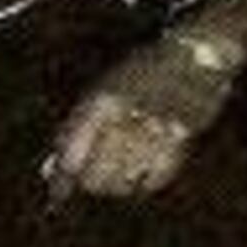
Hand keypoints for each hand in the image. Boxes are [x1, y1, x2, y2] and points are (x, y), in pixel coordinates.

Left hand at [44, 36, 235, 200]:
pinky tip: (139, 176)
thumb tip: (51, 170)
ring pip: (125, 180)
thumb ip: (76, 129)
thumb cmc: (141, 74)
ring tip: (114, 179)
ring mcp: (155, 129)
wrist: (194, 55)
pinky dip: (144, 184)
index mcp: (100, 102)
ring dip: (116, 186)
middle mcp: (125, 117)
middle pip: (97, 173)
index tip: (57, 192)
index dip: (62, 178)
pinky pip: (156, 178)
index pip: (72, 154)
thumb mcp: (102, 90)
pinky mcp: (182, 138)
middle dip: (89, 183)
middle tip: (90, 182)